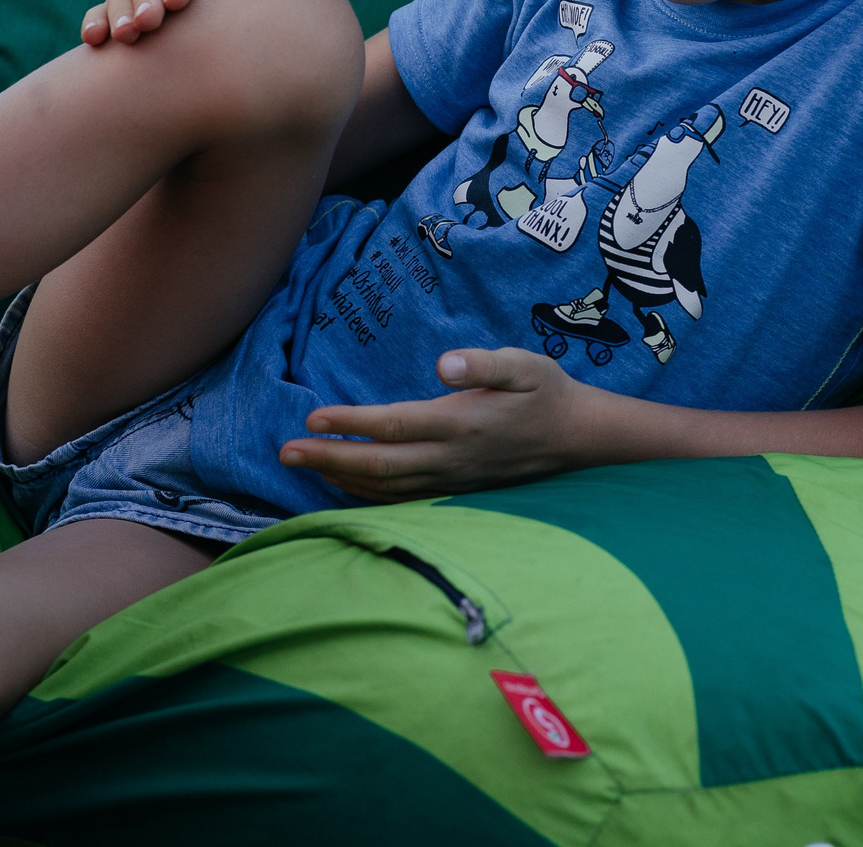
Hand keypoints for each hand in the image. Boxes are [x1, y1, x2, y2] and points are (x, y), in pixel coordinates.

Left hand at [282, 347, 588, 499]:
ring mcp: (452, 479)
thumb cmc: (546, 392)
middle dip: (328, 459)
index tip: (313, 417)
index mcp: (461, 423)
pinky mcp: (455, 490)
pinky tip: (343, 486)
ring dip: (340, 478)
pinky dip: (367, 495)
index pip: (395, 426)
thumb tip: (445, 364)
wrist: (578, 439)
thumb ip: (484, 363)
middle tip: (284, 452)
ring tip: (302, 465)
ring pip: (386, 488)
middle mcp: (451, 458)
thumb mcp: (525, 364)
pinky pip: (403, 499)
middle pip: (379, 465)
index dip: (352, 424)